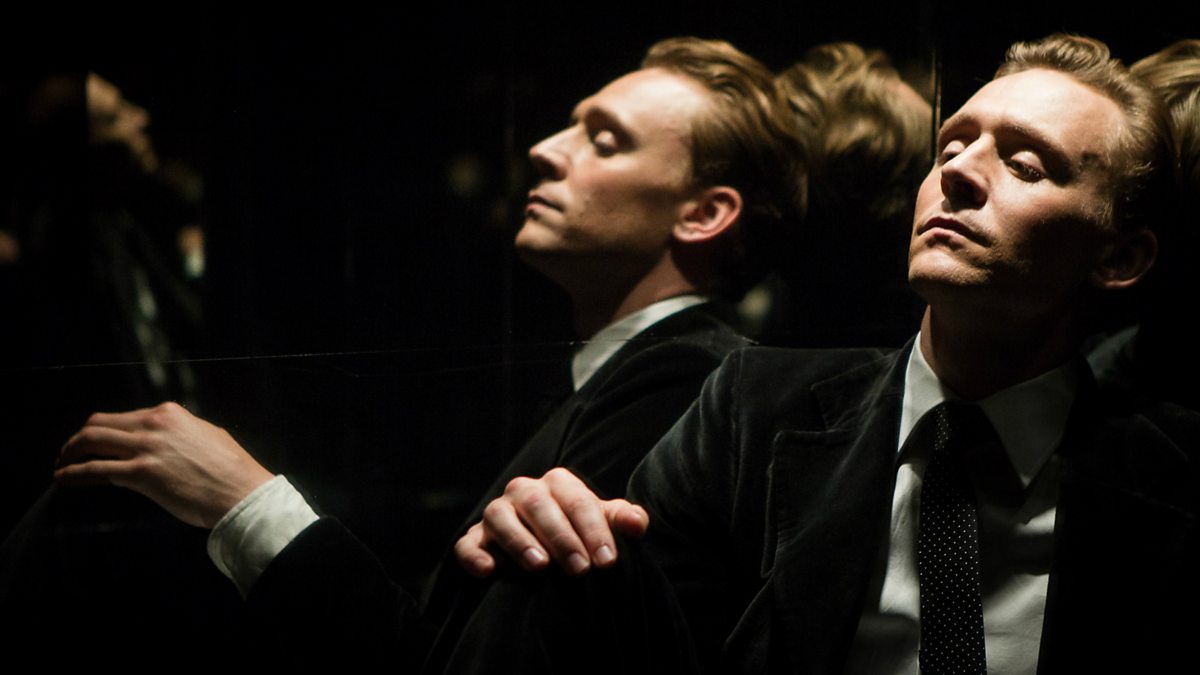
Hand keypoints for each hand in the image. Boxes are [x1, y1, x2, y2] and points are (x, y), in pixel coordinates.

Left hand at [55, 402, 272, 528]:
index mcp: (169, 413)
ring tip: (61, 464)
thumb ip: (181, 432)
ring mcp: (146, 448)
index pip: (124, 416)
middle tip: (70, 451)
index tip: (99, 444)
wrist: (241, 492)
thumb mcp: (207, 436)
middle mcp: (154, 424)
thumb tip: (167, 440)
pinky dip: (73, 473)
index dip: (106, 431)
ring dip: (69, 452)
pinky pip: (95, 469)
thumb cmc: (230, 470)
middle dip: (79, 437)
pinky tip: (63, 478)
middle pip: (99, 423)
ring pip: (91, 440)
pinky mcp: (140, 474)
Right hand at [454, 467, 648, 577]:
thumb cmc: (579, 532)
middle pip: (540, 506)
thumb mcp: (603, 525)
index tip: (608, 561)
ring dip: (519, 541)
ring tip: (540, 567)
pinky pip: (467, 543)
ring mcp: (496, 514)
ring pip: (501, 517)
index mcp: (557, 484)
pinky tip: (489, 571)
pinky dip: (475, 555)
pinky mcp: (474, 538)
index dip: (594, 530)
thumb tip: (637, 523)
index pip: (577, 500)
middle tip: (580, 570)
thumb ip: (623, 520)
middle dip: (562, 537)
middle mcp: (524, 492)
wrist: (545, 550)